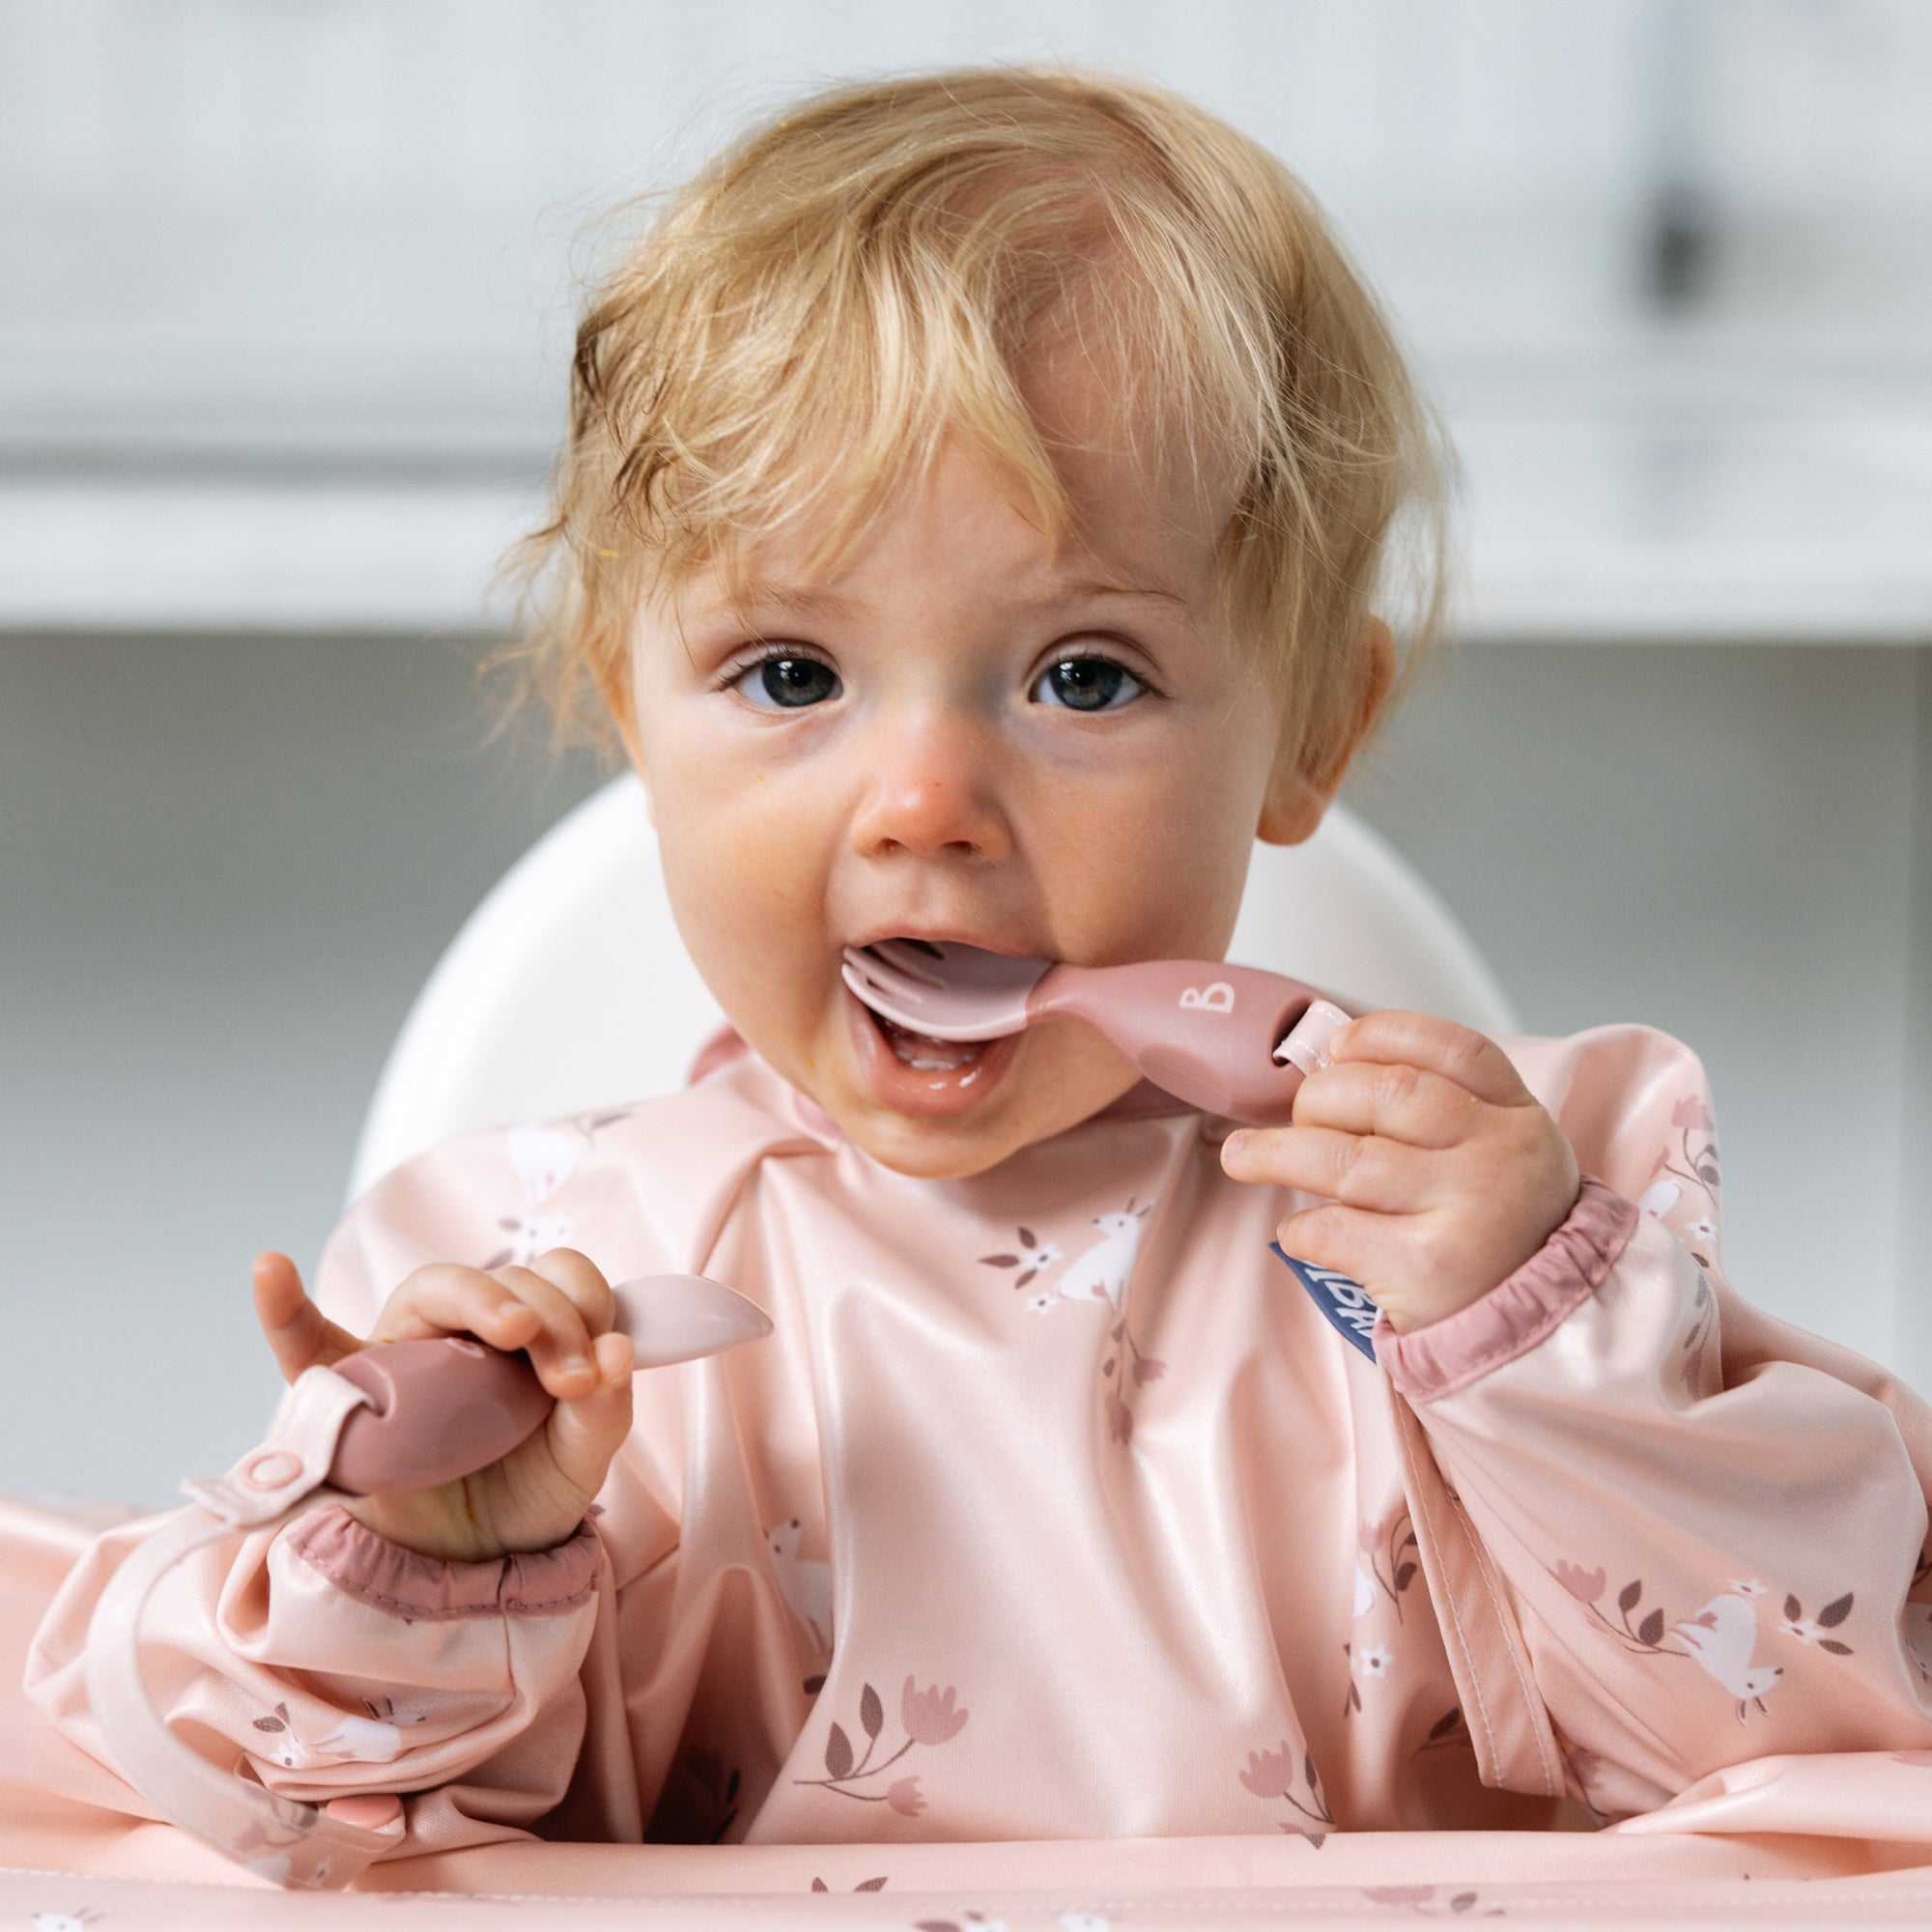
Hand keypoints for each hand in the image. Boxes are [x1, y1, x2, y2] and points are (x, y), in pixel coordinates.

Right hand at [252, 1247, 633, 1563]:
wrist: (469, 1568)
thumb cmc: (523, 1495)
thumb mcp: (580, 1461)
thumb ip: (604, 1410)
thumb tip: (619, 1350)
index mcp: (526, 1335)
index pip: (558, 1278)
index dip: (584, 1304)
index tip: (599, 1364)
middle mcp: (464, 1331)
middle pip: (502, 1279)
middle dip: (546, 1313)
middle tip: (568, 1377)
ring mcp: (400, 1355)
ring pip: (432, 1292)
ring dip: (478, 1299)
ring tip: (510, 1332)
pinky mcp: (345, 1397)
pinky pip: (303, 1347)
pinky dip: (282, 1310)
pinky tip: (269, 1270)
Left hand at [1220, 1011, 1579, 1333]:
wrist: (1534, 1337)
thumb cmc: (1494, 1235)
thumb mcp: (1498, 1157)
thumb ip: (1442, 1108)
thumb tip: (1332, 1067)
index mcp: (1519, 1118)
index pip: (1453, 1047)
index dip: (1383, 1036)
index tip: (1337, 1046)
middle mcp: (1501, 1156)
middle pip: (1387, 1093)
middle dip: (1321, 1099)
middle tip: (1299, 1118)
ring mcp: (1469, 1211)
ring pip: (1346, 1160)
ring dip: (1277, 1154)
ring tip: (1242, 1156)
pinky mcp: (1430, 1269)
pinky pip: (1336, 1229)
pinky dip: (1302, 1228)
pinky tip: (1302, 1232)